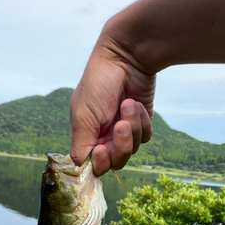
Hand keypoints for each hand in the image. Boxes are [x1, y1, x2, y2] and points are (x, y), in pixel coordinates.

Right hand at [70, 41, 155, 175]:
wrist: (127, 56)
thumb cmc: (99, 83)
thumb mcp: (83, 115)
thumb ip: (80, 145)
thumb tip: (78, 168)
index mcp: (87, 136)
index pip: (94, 164)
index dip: (100, 162)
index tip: (101, 150)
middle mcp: (105, 136)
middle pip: (116, 161)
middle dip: (121, 145)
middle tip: (121, 124)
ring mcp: (124, 130)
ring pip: (133, 149)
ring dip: (132, 127)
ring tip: (128, 104)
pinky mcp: (141, 123)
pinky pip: (145, 137)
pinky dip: (142, 122)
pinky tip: (136, 104)